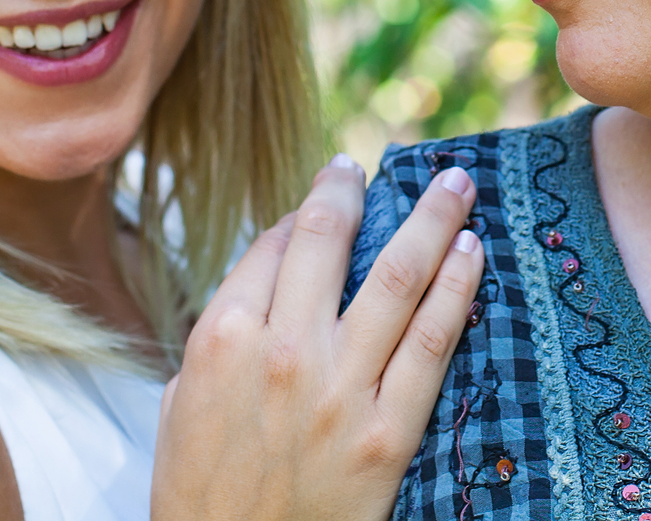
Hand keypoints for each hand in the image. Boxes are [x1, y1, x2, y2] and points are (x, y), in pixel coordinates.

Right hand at [152, 153, 485, 520]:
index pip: (277, 245)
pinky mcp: (387, 432)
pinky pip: (433, 343)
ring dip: (432, 220)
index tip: (337, 189)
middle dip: (361, 190)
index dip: (311, 210)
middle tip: (390, 164)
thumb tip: (263, 289)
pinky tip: (471, 255)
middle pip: (333, 240)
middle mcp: (283, 352)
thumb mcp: (180, 408)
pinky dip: (457, 290)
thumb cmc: (202, 499)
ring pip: (397, 279)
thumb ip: (219, 342)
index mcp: (222, 339)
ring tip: (458, 185)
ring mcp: (340, 390)